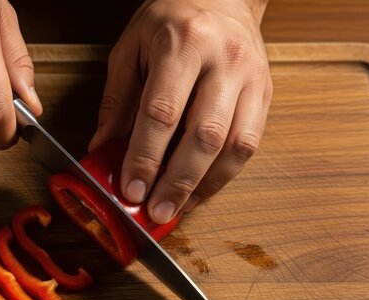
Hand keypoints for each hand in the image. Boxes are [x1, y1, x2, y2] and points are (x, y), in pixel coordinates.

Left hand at [89, 0, 272, 223]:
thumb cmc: (172, 18)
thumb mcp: (131, 48)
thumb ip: (117, 99)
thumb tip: (102, 147)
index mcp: (184, 43)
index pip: (162, 112)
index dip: (145, 157)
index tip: (131, 189)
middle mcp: (225, 61)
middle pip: (205, 135)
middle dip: (177, 181)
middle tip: (156, 211)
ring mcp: (252, 78)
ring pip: (236, 145)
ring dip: (205, 186)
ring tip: (178, 208)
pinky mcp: (266, 94)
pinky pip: (251, 143)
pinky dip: (225, 174)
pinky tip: (201, 189)